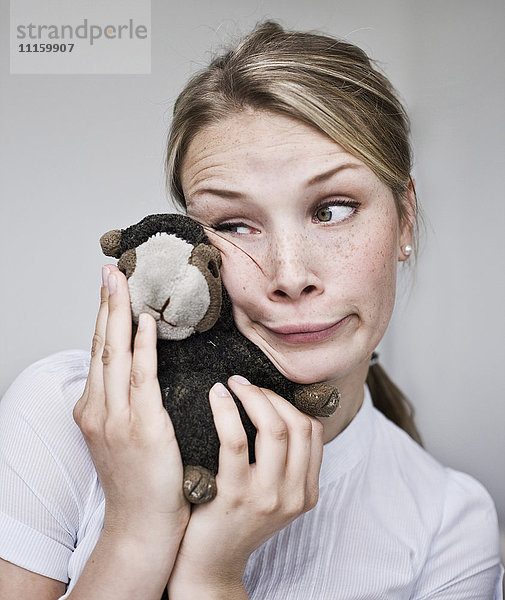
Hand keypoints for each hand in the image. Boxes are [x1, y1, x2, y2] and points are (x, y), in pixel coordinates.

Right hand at [73, 265, 189, 545]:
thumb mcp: (121, 436)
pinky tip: (145, 323)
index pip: (98, 353)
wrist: (142, 524)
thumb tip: (142, 368)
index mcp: (93, 410)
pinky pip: (142, 378)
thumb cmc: (139, 480)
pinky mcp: (142, 427)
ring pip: (115, 355)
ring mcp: (117, 418)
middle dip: (105, 305)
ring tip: (122, 282)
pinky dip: (142, 347)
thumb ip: (126, 402)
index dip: (103, 318)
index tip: (109, 288)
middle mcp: (98, 410)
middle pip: (101, 346)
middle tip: (110, 271)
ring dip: (119, 314)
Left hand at [168, 375, 323, 597]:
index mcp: (306, 492)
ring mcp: (267, 497)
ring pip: (273, 428)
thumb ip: (281, 464)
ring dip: (252, 397)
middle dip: (269, 395)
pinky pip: (235, 440)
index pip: (312, 432)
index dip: (289, 403)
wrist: (209, 566)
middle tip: (244, 384)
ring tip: (231, 385)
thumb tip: (272, 409)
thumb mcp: (272, 497)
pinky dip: (226, 411)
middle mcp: (293, 495)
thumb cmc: (234, 522)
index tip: (264, 393)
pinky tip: (217, 397)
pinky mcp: (235, 496)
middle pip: (296, 425)